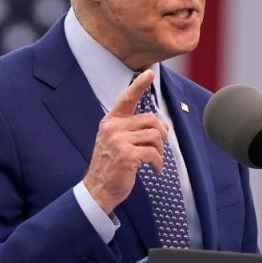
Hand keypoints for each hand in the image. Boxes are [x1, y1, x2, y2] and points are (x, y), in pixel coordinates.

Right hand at [82, 69, 167, 214]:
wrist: (98, 189)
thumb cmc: (111, 166)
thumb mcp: (117, 142)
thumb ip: (134, 130)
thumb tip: (163, 125)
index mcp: (110, 122)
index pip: (126, 98)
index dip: (139, 85)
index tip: (149, 73)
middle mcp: (113, 128)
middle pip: (151, 120)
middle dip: (161, 134)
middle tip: (160, 147)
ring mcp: (119, 141)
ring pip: (155, 136)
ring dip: (161, 150)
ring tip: (155, 160)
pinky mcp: (127, 155)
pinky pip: (154, 153)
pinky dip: (158, 163)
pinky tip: (155, 170)